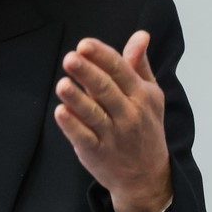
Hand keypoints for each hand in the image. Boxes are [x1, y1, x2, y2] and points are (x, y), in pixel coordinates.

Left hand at [53, 31, 172, 211]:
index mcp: (141, 95)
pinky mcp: (96, 152)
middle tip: (70, 58)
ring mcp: (113, 135)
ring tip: (62, 84)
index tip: (84, 44)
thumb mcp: (150, 95)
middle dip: (87, 73)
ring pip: (93, 113)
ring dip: (77, 98)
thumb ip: (139, 65)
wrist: (147, 176)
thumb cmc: (145, 127)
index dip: (102, 56)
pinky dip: (72, 125)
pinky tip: (61, 112)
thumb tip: (141, 35)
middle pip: (106, 89)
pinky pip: (83, 137)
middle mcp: (129, 114)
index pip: (120, 70)